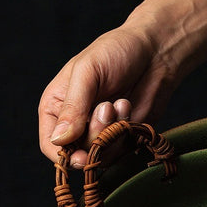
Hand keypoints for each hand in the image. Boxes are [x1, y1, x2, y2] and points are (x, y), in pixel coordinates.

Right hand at [38, 25, 176, 166]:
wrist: (155, 52)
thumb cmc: (116, 51)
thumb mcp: (87, 72)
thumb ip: (72, 107)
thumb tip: (59, 140)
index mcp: (57, 106)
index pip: (50, 144)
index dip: (64, 155)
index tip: (80, 155)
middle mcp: (77, 123)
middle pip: (78, 153)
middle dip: (94, 134)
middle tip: (107, 108)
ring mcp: (101, 130)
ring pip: (101, 154)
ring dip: (111, 132)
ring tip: (120, 103)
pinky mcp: (124, 135)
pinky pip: (122, 150)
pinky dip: (125, 133)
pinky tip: (127, 106)